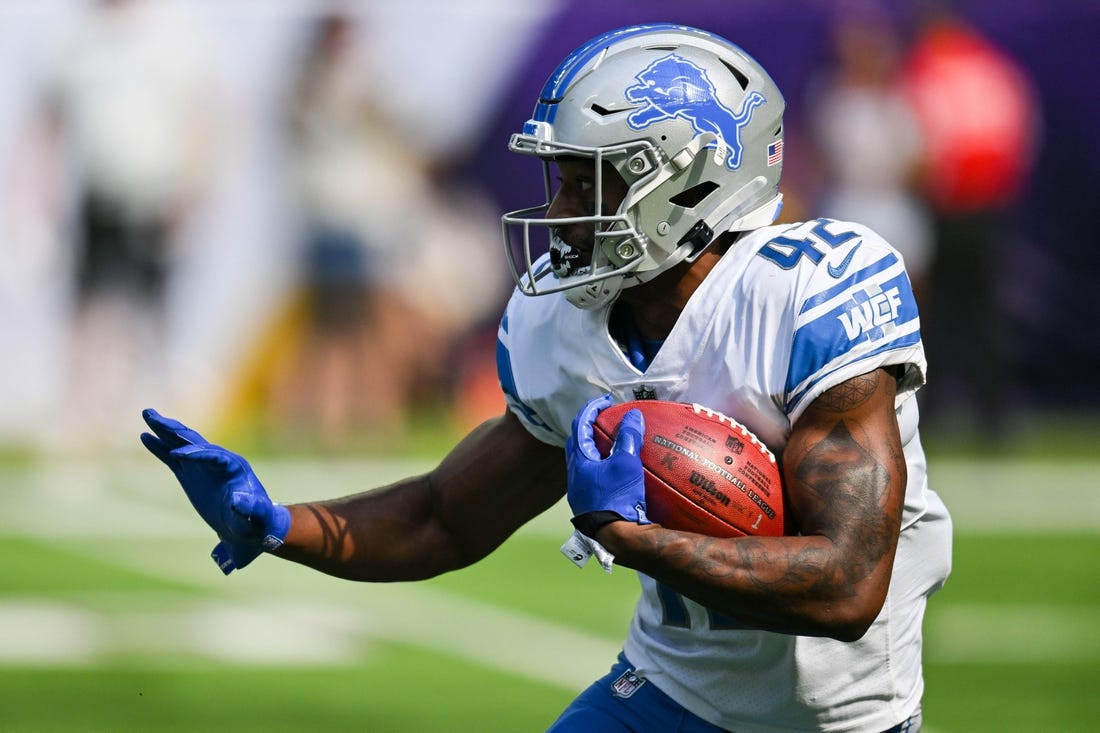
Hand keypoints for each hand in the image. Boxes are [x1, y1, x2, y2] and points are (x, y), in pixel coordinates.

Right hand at [140, 409, 289, 574]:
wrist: (248, 526)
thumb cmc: (255, 521)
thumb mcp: (254, 516)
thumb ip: (248, 508)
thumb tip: (237, 500)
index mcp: (234, 467)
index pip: (213, 455)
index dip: (195, 454)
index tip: (175, 455)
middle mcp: (218, 460)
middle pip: (194, 441)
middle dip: (175, 430)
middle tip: (153, 416)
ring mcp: (203, 465)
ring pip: (181, 443)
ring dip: (165, 430)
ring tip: (147, 414)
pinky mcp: (191, 474)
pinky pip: (172, 457)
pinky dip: (160, 447)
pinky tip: (145, 436)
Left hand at [566, 394, 648, 537]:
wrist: (613, 537)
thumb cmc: (616, 498)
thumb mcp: (626, 463)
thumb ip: (628, 437)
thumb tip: (632, 415)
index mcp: (578, 460)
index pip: (579, 425)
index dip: (592, 409)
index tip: (606, 401)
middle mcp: (574, 474)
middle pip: (578, 442)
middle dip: (591, 427)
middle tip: (608, 420)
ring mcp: (580, 490)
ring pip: (585, 461)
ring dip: (597, 448)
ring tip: (614, 443)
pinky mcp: (589, 502)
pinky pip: (592, 475)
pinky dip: (602, 465)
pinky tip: (617, 469)